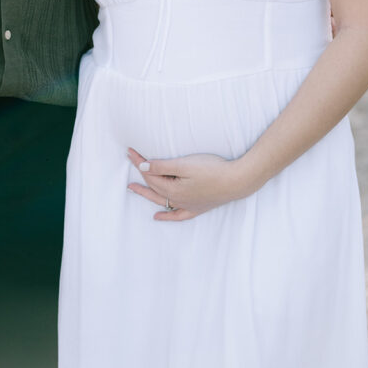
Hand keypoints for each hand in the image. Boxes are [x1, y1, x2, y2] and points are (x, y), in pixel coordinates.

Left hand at [127, 147, 251, 220]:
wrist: (237, 181)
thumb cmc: (212, 169)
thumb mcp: (184, 164)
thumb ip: (162, 166)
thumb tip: (142, 167)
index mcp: (173, 189)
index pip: (151, 174)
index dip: (139, 162)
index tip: (130, 151)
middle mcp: (177, 200)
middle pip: (153, 186)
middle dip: (140, 174)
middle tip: (129, 162)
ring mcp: (187, 205)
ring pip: (161, 201)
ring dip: (147, 194)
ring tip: (133, 189)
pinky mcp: (197, 208)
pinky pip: (177, 215)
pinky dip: (166, 216)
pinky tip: (158, 217)